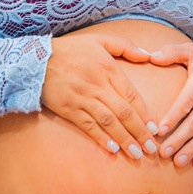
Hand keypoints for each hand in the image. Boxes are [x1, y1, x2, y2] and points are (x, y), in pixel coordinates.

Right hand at [40, 34, 158, 159]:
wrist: (36, 59)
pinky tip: (113, 149)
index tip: (156, 129)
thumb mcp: (99, 39)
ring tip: (137, 154)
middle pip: (124, 112)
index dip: (145, 114)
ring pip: (109, 122)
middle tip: (152, 149)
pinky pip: (88, 126)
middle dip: (140, 132)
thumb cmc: (71, 49)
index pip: (132, 95)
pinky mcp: (69, 109)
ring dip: (125, 139)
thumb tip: (149, 54)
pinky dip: (101, 138)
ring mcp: (83, 98)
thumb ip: (125, 46)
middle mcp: (98, 85)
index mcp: (109, 68)